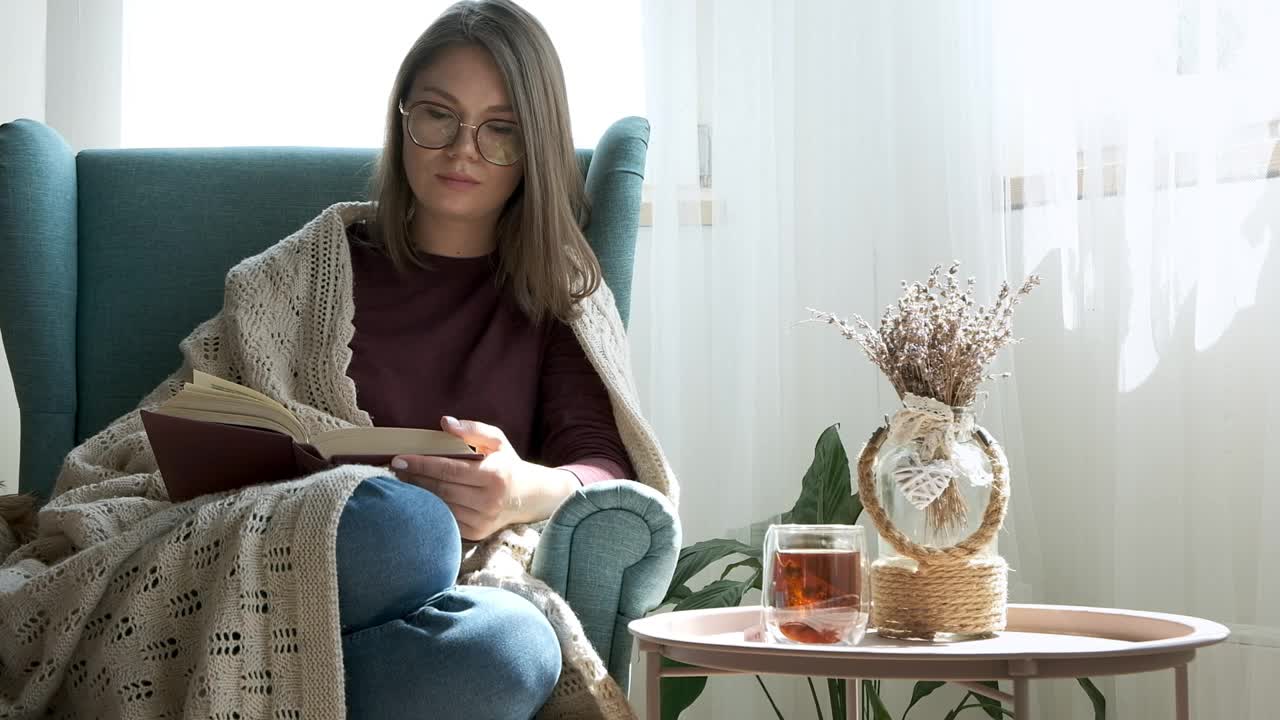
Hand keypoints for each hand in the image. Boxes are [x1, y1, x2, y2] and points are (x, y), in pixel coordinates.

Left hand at [391, 416, 524, 540]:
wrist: (526, 497)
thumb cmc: (505, 464)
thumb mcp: (496, 441)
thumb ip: (472, 429)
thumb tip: (446, 422)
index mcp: (495, 475)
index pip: (450, 469)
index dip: (422, 464)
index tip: (400, 459)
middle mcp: (490, 500)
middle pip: (442, 489)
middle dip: (415, 478)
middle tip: (396, 469)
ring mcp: (482, 520)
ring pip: (441, 507)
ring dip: (418, 494)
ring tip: (403, 481)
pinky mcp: (476, 533)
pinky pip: (445, 520)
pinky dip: (429, 509)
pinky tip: (418, 498)